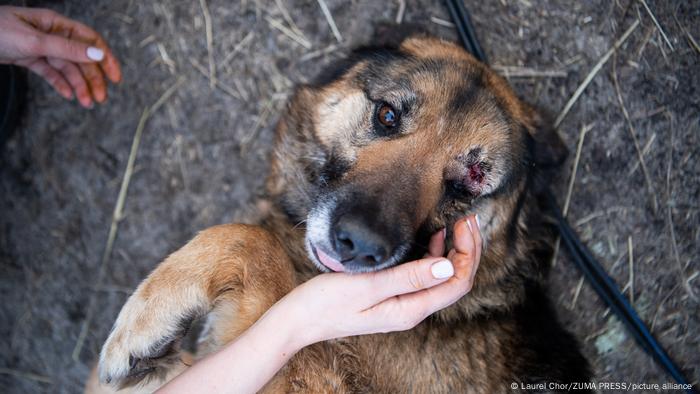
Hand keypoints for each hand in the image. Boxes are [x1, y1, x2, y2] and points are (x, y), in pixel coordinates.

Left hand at [0, 6, 121, 106]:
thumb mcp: (34, 41)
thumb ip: (66, 49)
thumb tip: (98, 56)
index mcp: (55, 23)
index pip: (89, 40)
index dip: (105, 58)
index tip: (115, 78)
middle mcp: (50, 34)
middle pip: (80, 58)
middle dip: (92, 78)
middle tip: (101, 98)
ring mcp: (39, 47)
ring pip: (66, 68)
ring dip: (78, 86)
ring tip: (86, 103)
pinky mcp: (28, 58)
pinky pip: (49, 72)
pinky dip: (59, 84)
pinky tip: (68, 96)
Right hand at [272, 215, 481, 347]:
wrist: (299, 319)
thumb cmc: (327, 302)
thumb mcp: (367, 286)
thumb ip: (407, 277)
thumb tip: (448, 267)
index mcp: (410, 310)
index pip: (456, 283)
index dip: (467, 253)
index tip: (464, 223)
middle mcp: (412, 309)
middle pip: (455, 281)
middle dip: (467, 250)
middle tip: (469, 218)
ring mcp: (403, 303)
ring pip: (442, 277)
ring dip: (454, 251)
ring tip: (457, 222)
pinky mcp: (393, 295)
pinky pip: (424, 276)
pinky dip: (433, 255)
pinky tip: (432, 237)